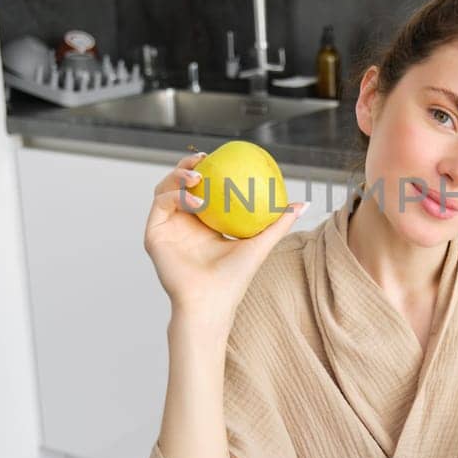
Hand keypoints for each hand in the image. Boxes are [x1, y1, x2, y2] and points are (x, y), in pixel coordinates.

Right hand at [143, 151, 306, 324]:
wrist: (211, 301)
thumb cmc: (235, 278)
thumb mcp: (260, 243)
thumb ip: (278, 222)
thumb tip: (303, 204)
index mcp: (203, 223)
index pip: (202, 187)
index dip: (207, 169)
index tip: (221, 156)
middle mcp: (182, 223)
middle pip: (179, 183)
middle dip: (188, 165)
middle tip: (204, 158)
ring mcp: (167, 227)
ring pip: (165, 189)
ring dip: (179, 176)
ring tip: (198, 175)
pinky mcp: (154, 234)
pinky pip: (161, 203)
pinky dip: (176, 195)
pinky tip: (195, 198)